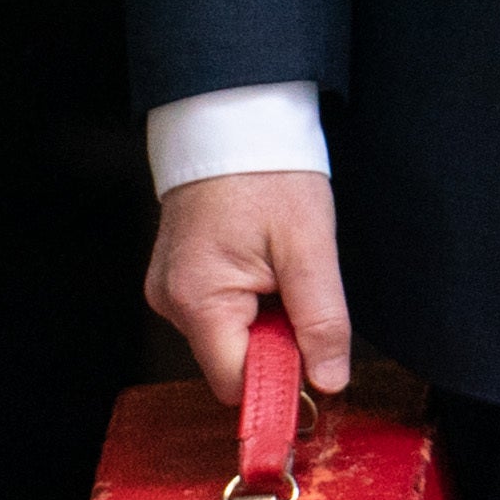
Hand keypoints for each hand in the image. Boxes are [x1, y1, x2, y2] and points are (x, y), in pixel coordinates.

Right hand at [146, 168, 351, 405]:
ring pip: (228, 338)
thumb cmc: (269, 171)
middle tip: (302, 290)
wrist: (234, 117)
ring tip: (281, 266)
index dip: (281, 381)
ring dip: (265, 320)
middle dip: (277, 343)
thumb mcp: (310, 246)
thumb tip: (328, 381)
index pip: (238, 383)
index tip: (317, 362)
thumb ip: (321, 319)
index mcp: (199, 298)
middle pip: (233, 362)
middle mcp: (172, 301)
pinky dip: (249, 301)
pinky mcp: (177, 276)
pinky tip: (263, 262)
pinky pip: (218, 312)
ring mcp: (170, 288)